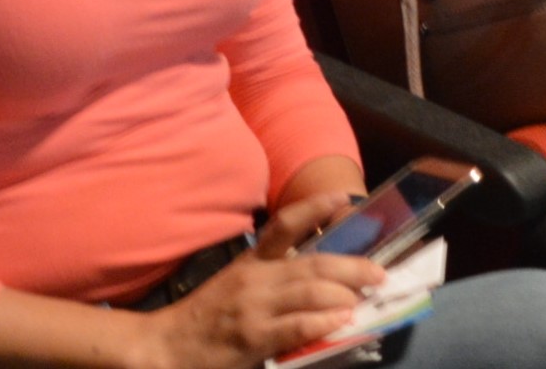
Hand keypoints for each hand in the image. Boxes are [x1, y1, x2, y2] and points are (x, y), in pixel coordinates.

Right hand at [141, 194, 383, 368]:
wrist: (166, 347)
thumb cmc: (206, 316)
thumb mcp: (236, 283)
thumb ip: (272, 276)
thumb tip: (320, 276)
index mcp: (252, 262)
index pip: (285, 226)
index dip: (315, 208)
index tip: (344, 198)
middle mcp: (256, 279)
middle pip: (313, 263)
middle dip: (352, 266)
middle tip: (379, 272)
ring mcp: (255, 307)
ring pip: (310, 292)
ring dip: (344, 294)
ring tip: (364, 298)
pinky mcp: (253, 337)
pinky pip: (296, 325)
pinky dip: (323, 320)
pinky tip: (341, 319)